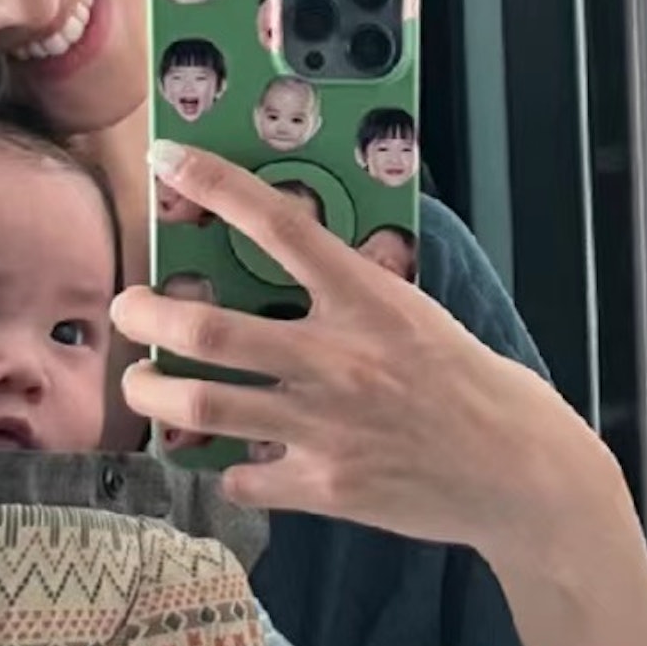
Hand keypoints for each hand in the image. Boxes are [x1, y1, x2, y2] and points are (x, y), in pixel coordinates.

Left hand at [113, 143, 619, 564]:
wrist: (520, 474)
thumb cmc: (473, 387)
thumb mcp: (418, 317)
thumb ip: (353, 298)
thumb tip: (297, 268)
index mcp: (367, 300)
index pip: (278, 225)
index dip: (214, 185)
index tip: (166, 159)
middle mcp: (336, 359)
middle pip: (206, 331)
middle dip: (145, 315)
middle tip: (126, 308)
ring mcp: (324, 427)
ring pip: (201, 407)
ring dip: (152, 394)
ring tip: (140, 385)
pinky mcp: (324, 486)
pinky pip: (242, 476)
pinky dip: (226, 468)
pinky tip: (228, 460)